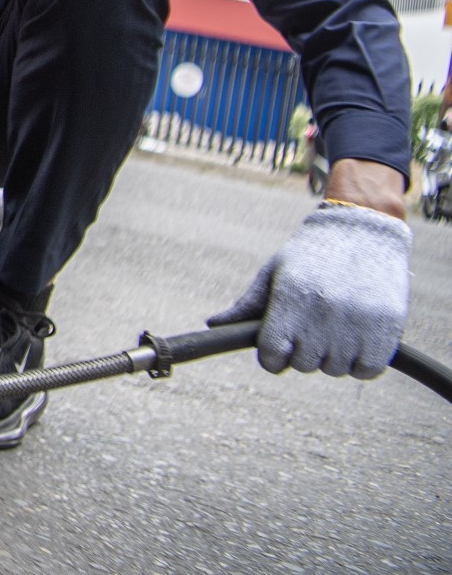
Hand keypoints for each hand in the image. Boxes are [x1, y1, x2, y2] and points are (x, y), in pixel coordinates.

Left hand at [209, 201, 411, 377]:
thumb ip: (247, 304)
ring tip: (335, 327)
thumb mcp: (274, 272)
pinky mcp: (387, 329)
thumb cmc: (310, 253)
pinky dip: (360, 363)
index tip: (278, 347)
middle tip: (310, 329)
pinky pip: (367, 371)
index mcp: (291, 299)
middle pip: (304, 365)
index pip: (273, 355)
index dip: (273, 357)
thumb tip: (213, 324)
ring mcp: (357, 323)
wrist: (363, 229)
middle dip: (303, 352)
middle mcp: (323, 314)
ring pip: (335, 369)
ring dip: (332, 357)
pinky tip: (356, 340)